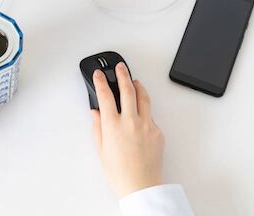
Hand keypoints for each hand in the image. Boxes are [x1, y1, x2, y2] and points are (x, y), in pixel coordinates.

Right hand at [91, 62, 163, 197]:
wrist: (141, 186)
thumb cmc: (119, 172)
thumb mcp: (101, 149)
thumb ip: (98, 127)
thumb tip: (96, 113)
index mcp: (112, 126)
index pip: (105, 95)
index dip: (101, 82)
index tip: (99, 75)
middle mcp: (130, 122)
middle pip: (127, 89)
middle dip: (123, 74)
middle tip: (120, 67)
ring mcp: (146, 125)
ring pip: (144, 98)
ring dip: (138, 86)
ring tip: (134, 81)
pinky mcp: (158, 131)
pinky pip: (151, 115)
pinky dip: (144, 111)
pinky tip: (140, 113)